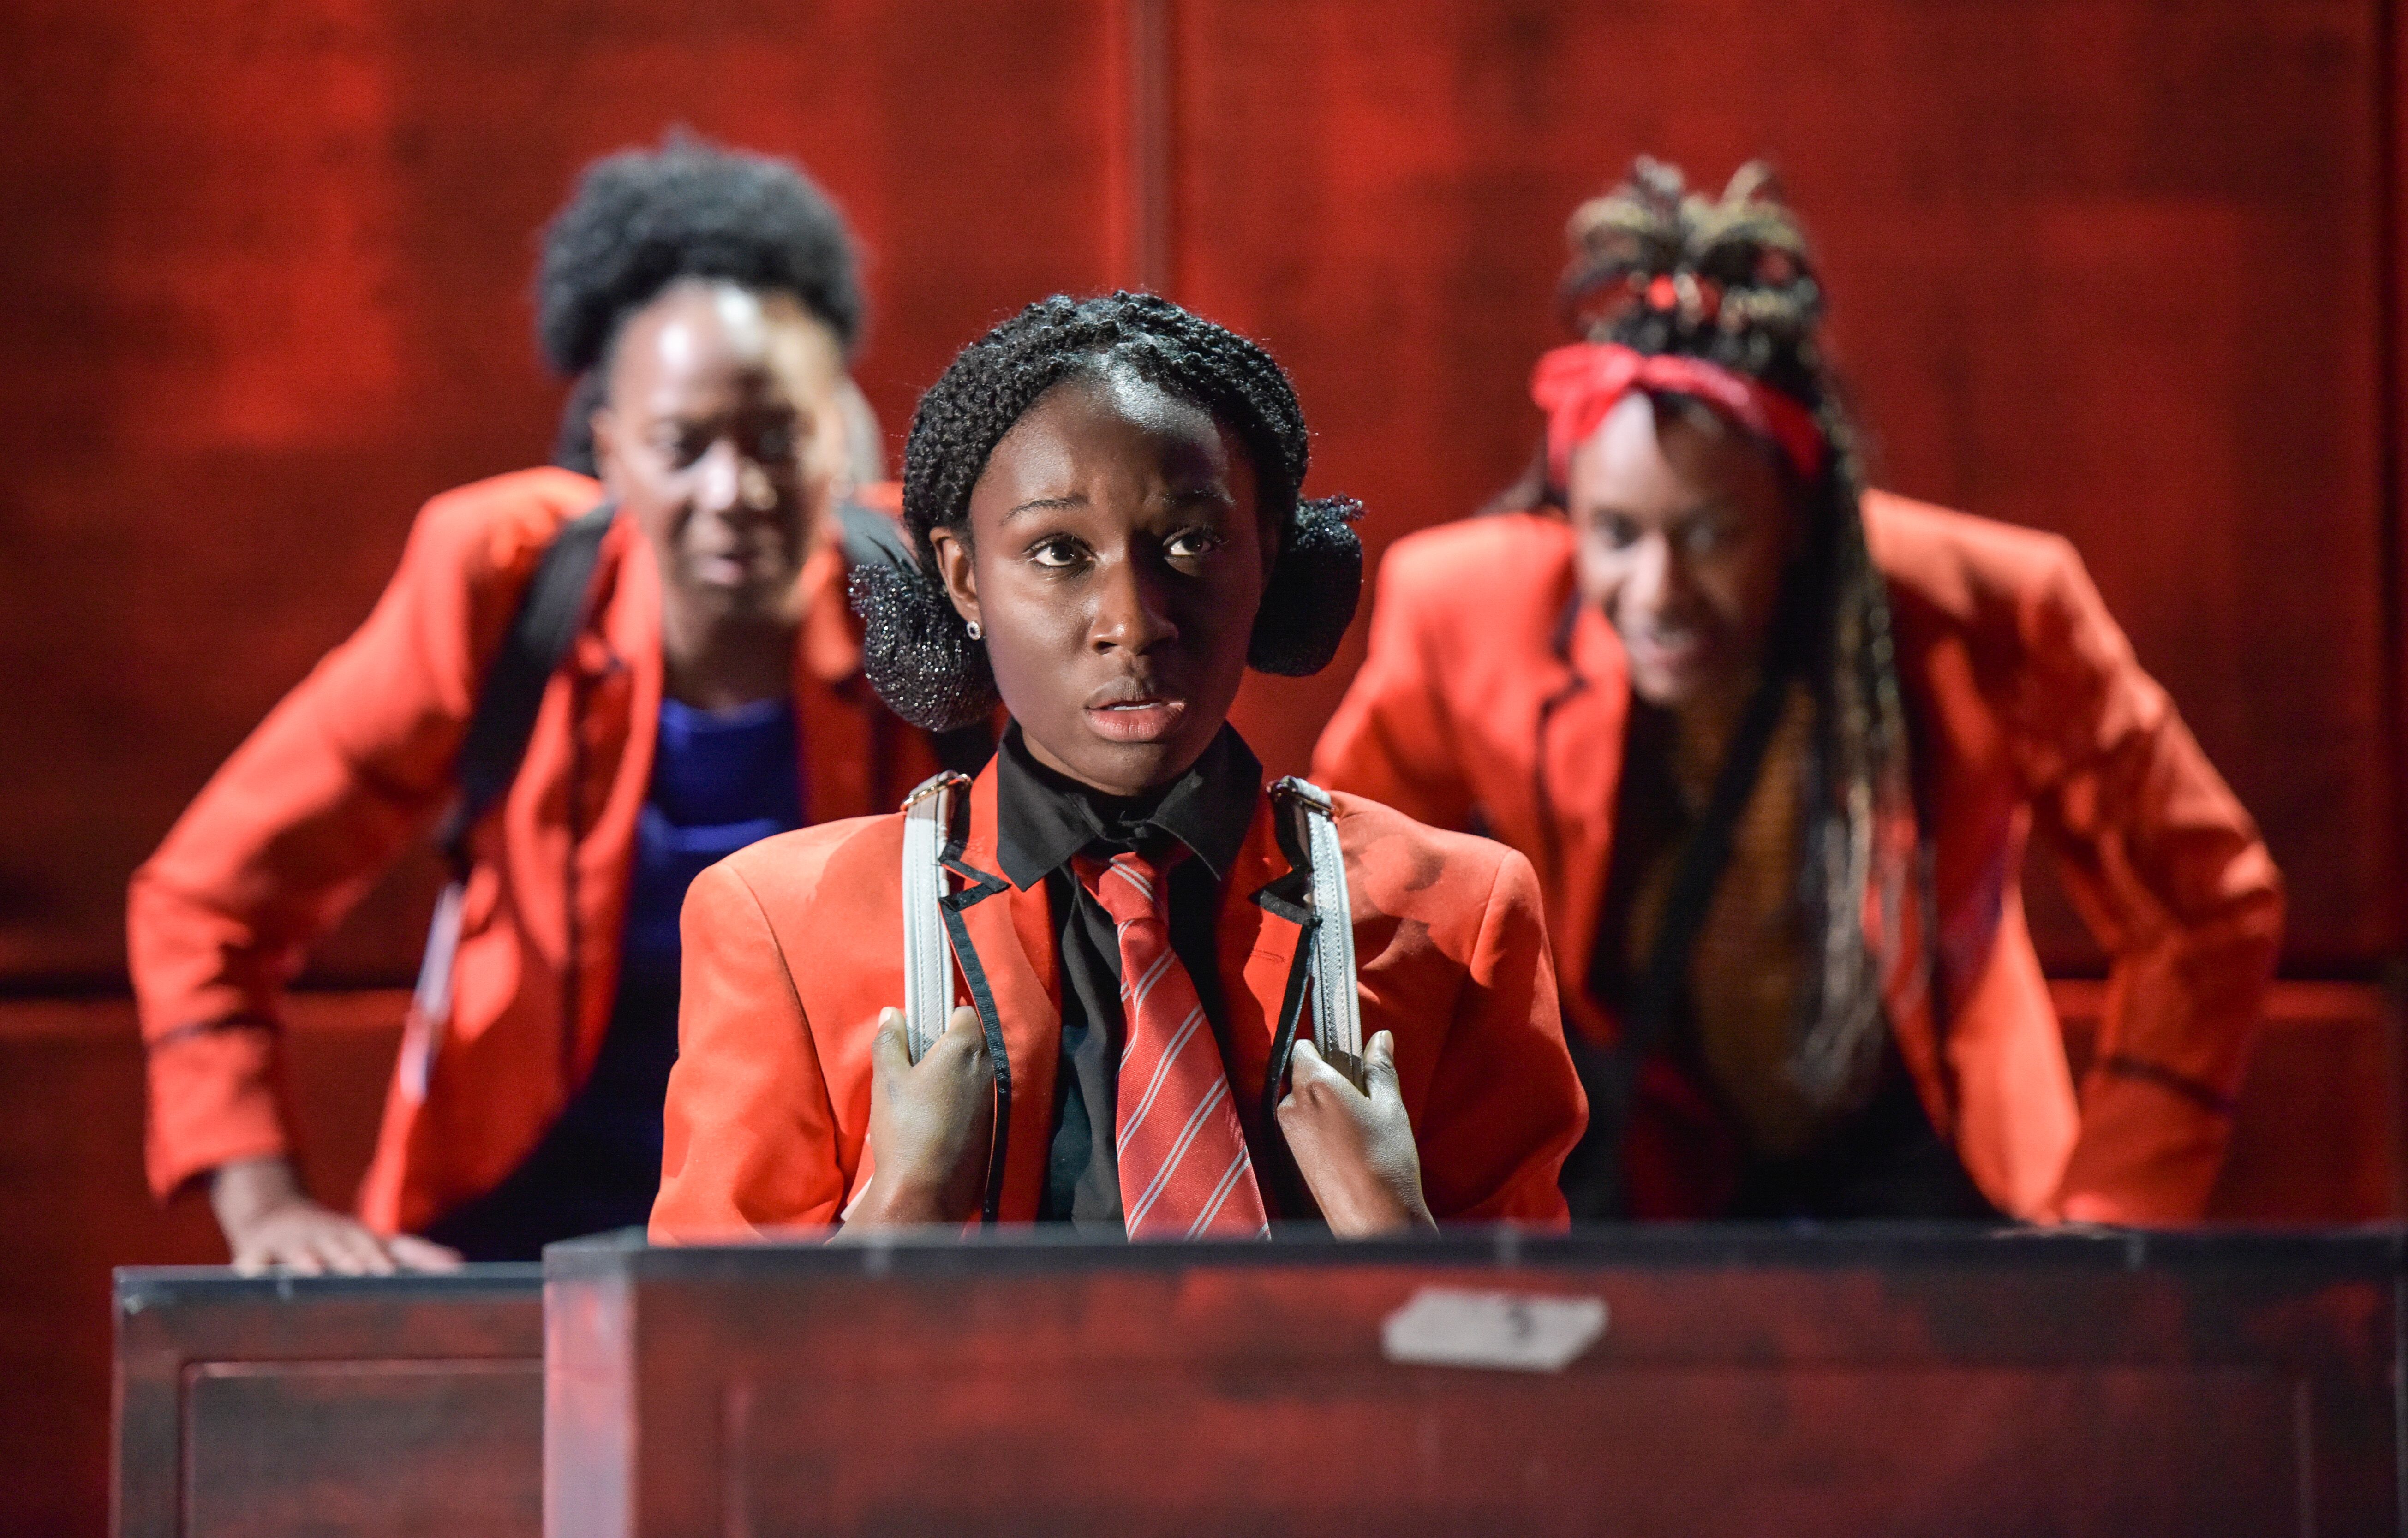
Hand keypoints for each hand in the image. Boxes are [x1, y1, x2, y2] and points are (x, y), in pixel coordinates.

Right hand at [210, 1155, 460, 1274]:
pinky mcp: (259, 1249)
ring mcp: (295, 1240)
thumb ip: (414, 1255)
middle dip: (355, 1258)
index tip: (400, 1271)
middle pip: (344, 1247)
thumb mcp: (372, 1243)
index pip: (381, 1247)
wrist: (275, 1213)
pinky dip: (252, 1266)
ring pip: (302, 1250)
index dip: (391, 1258)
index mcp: (358, 1237)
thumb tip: (459, 1262)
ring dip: (307, 1260)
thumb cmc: (336, 1240)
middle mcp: (329, 1235)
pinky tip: (249, 1275)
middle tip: (369, 1272)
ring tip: (312, 1271)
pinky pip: (254, 1259)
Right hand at [842, 1005, 994, 1228]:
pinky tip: (928, 1120)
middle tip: (913, 1062)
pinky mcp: (989, 1128)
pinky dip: (955, 1102)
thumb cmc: (905, 1127)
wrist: (925, 1189)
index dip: (943, 1016)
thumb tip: (892, 1013)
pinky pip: (972, 1102)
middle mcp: (986, 1071)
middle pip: (970, 1044)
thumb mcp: (887, 1079)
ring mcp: (990, 1102)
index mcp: (964, 1050)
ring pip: (971, 1074)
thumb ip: (890, 1041)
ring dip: (949, 1076)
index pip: (964, 1014)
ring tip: (916, 1094)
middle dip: (945, 1046)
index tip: (922, 1027)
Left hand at [1277, 1031, 1435, 1235]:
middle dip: (1327, 1077)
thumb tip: (1380, 1039)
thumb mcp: (1389, 1106)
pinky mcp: (1291, 1155)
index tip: (1347, 1055)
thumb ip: (1380, 1068)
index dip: (1326, 1048)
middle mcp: (1293, 1105)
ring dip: (1324, 1103)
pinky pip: (1303, 1125)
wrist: (1373, 1217)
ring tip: (1359, 1122)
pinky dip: (1321, 1125)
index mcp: (1314, 1084)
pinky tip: (1348, 1141)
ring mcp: (1289, 1132)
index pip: (1304, 1048)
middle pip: (1302, 1075)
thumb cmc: (1386, 1161)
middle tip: (1361, 1093)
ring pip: (1302, 1101)